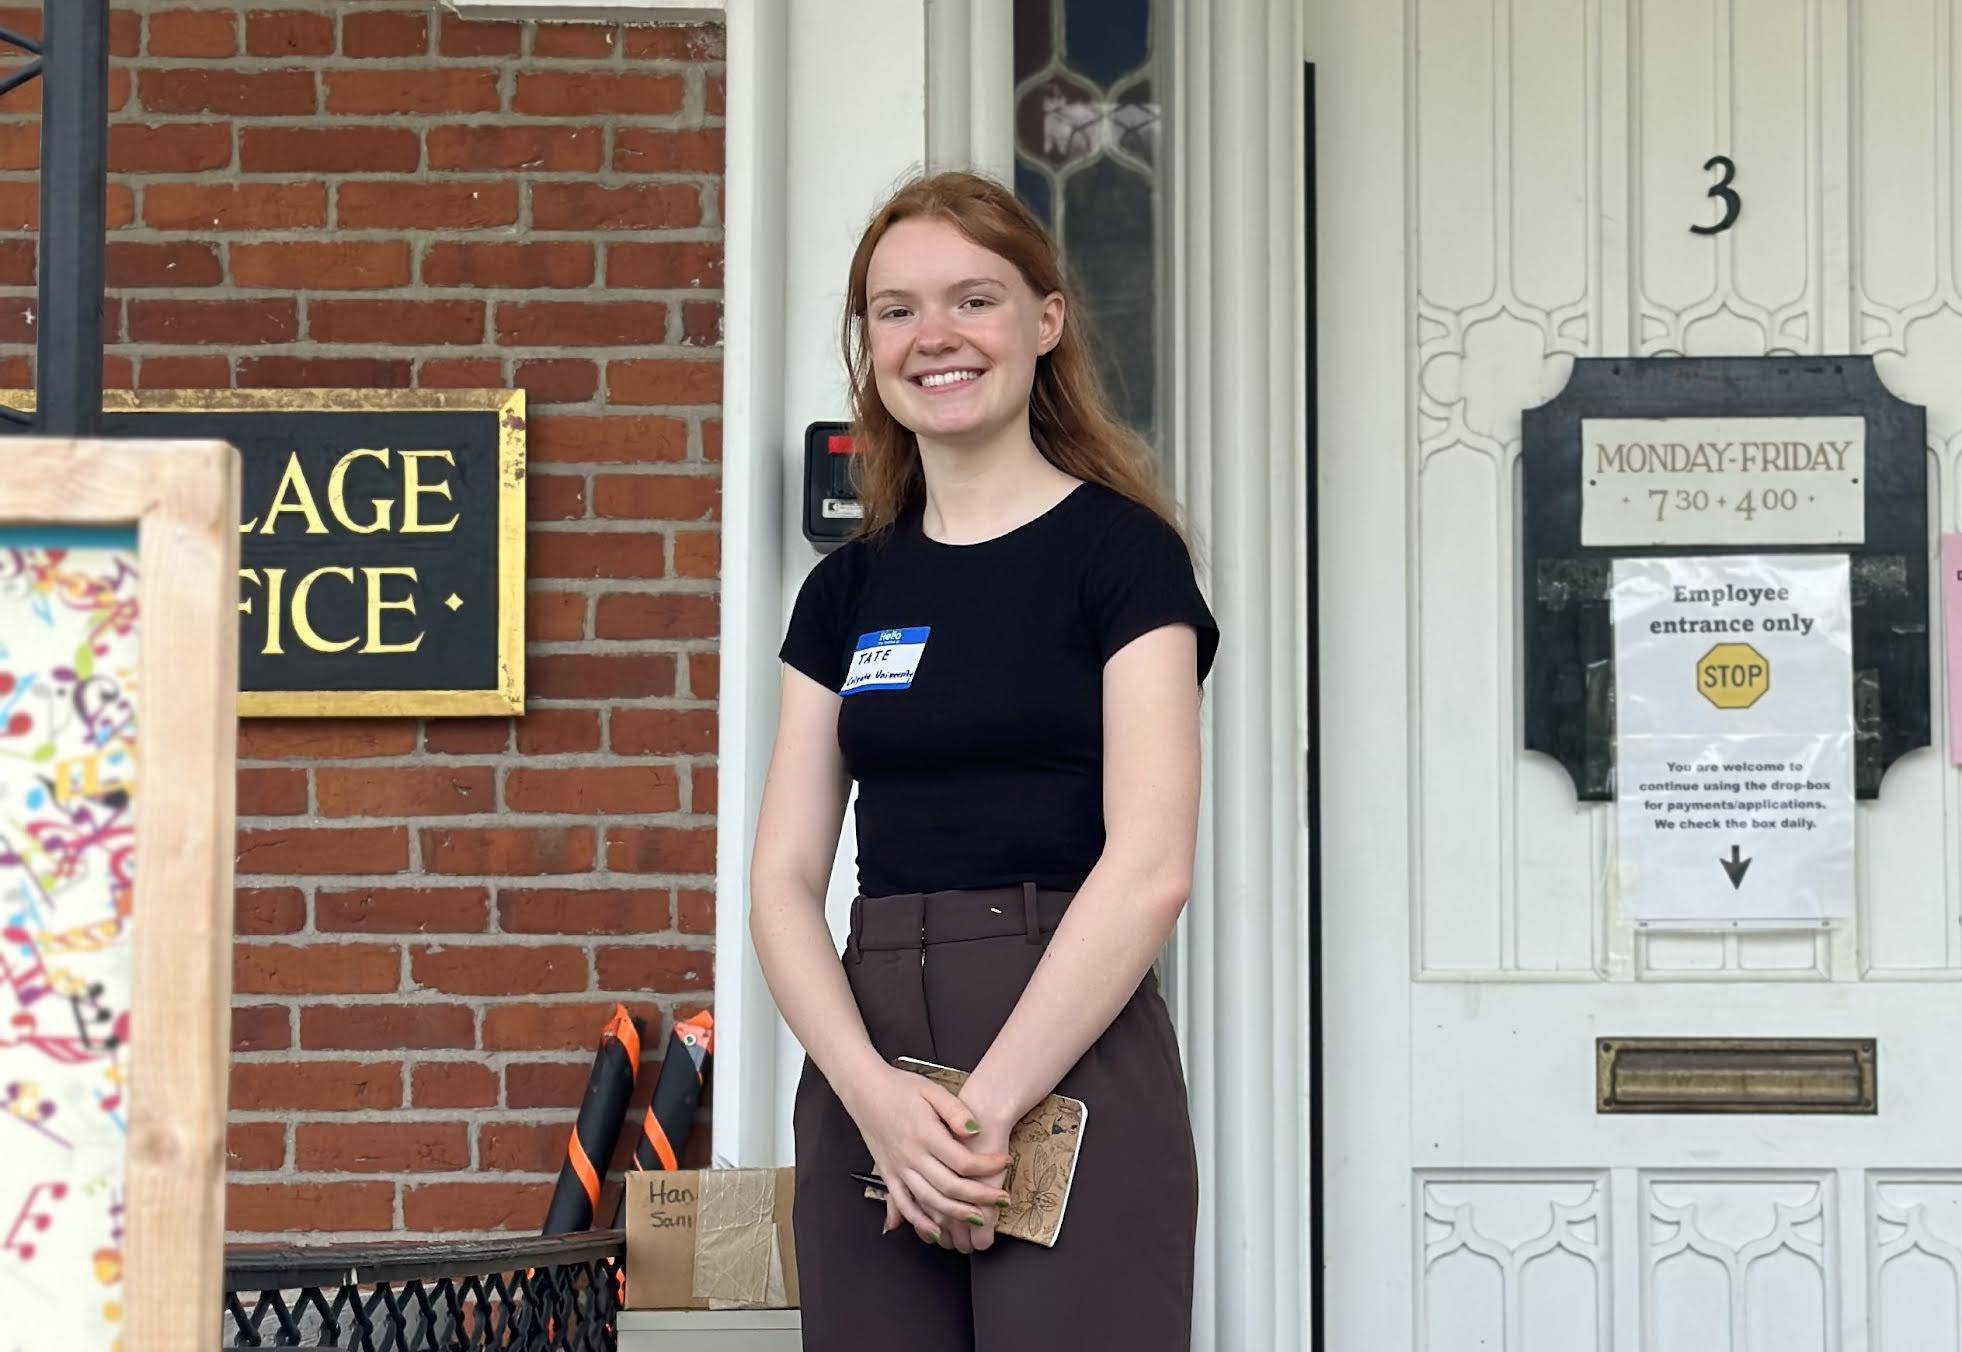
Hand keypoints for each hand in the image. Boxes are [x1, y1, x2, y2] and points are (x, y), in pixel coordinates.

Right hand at [840, 1065, 1010, 1249]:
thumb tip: (976, 1131)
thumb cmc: (901, 1087)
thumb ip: (956, 1111)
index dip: (989, 1166)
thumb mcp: (932, 1090)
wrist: (864, 1090)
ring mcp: (898, 1168)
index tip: (1006, 1161)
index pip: (963, 1161)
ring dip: (955, 1215)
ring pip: (929, 1202)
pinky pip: (903, 1205)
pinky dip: (919, 1223)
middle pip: (950, 1187)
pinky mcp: (887, 1175)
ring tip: (979, 1219)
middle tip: (1003, 1200)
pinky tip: (936, 1233)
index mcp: (925, 1134)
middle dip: (980, 1198)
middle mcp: (911, 1156)